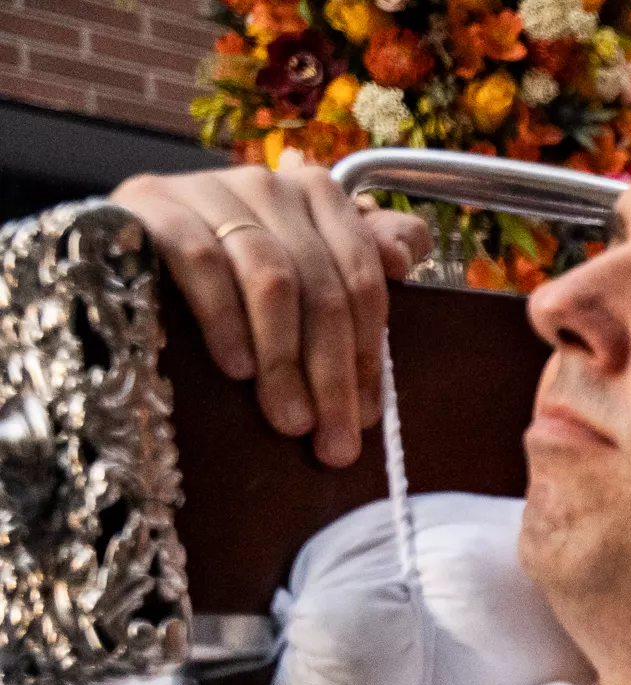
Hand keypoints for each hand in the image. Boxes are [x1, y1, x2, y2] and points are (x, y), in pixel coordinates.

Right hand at [110, 160, 432, 467]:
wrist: (112, 253)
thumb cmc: (224, 277)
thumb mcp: (297, 273)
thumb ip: (356, 266)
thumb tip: (405, 259)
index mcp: (317, 195)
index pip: (361, 279)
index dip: (368, 354)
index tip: (366, 418)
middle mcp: (268, 183)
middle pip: (322, 288)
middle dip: (331, 374)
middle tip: (331, 441)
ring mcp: (208, 187)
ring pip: (270, 279)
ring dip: (284, 360)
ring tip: (289, 421)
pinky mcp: (151, 202)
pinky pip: (202, 263)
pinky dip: (225, 320)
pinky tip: (237, 369)